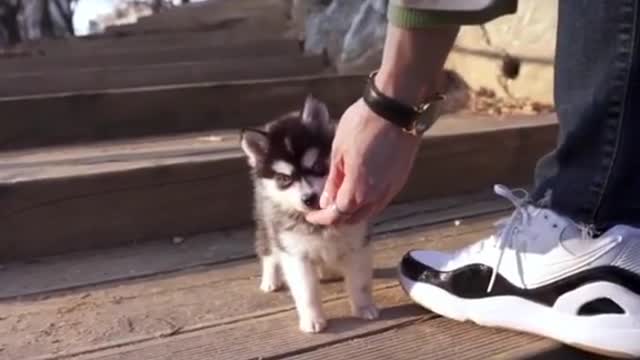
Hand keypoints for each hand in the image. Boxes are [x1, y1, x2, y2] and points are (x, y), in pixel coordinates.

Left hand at [305, 99, 420, 224]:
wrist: (395, 109)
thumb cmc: (362, 126)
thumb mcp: (338, 152)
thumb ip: (334, 180)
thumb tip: (326, 201)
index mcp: (358, 190)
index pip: (338, 214)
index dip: (323, 218)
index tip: (311, 215)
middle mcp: (377, 196)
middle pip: (355, 217)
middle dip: (338, 217)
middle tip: (325, 210)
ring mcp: (392, 189)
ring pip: (371, 211)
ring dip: (354, 212)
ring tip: (341, 203)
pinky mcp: (401, 179)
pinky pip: (382, 200)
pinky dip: (368, 203)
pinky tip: (361, 192)